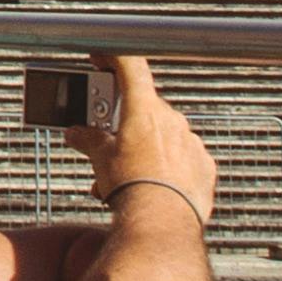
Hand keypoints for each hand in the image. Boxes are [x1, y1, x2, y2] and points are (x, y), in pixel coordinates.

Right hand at [77, 55, 215, 221]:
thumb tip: (77, 134)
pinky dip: (168, 164)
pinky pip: (184, 156)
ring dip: (145, 146)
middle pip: (145, 107)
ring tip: (126, 171)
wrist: (162, 223)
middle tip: (107, 136)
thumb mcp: (100, 159)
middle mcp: (172, 121)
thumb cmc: (134, 188)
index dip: (114, 57)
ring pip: (164, 134)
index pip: (131, 67)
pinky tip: (154, 182)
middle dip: (125, 120)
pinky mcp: (203, 166)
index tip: (103, 58)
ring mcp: (190, 143)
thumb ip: (88, 139)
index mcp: (144, 110)